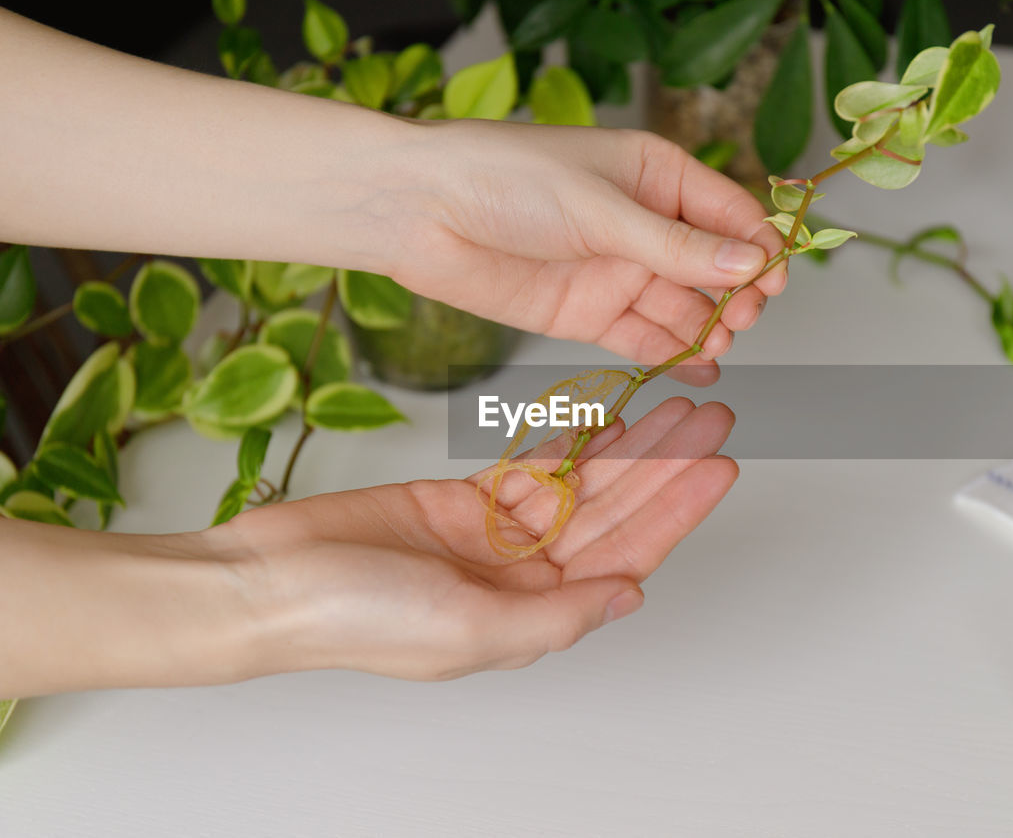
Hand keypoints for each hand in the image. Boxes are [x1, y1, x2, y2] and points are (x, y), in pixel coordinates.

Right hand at [219, 398, 736, 680]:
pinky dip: (570, 440)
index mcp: (533, 615)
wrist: (271, 580)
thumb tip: (630, 598)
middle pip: (614, 512)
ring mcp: (495, 537)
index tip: (720, 468)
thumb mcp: (471, 627)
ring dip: (629, 447)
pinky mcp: (463, 501)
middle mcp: (523, 578)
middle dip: (666, 467)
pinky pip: (533, 464)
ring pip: (581, 483)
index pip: (626, 556)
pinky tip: (609, 416)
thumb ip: (558, 616)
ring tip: (676, 405)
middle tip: (712, 419)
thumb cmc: (356, 618)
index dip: (676, 511)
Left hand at [376, 121, 786, 370]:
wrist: (421, 214)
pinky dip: (672, 353)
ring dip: (707, 325)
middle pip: (713, 266)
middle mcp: (642, 226)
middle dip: (736, 292)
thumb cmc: (505, 180)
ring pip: (682, 306)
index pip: (728, 212)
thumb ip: (674, 245)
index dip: (758, 245)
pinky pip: (643, 338)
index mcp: (655, 176)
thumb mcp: (600, 208)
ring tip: (719, 342)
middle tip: (743, 314)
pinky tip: (698, 365)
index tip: (776, 278)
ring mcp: (617, 272)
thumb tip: (750, 262)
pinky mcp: (588, 314)